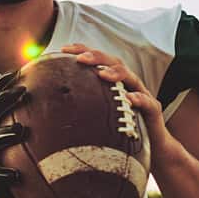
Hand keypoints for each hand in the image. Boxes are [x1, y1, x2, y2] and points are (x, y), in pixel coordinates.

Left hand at [59, 43, 175, 160]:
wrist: (150, 147)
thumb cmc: (118, 128)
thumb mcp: (95, 114)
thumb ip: (78, 104)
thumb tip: (45, 103)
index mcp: (112, 81)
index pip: (97, 60)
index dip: (82, 51)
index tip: (63, 50)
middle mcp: (127, 83)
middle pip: (113, 62)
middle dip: (96, 57)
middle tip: (80, 58)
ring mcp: (141, 95)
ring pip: (131, 77)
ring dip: (116, 73)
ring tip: (101, 74)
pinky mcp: (152, 110)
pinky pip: (147, 102)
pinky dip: (138, 99)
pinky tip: (129, 99)